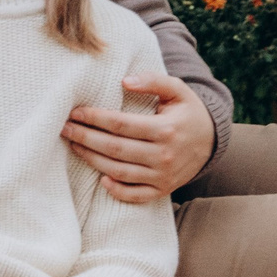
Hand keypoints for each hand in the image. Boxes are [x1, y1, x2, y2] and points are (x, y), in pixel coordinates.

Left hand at [64, 72, 214, 203]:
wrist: (212, 141)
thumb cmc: (187, 111)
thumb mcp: (177, 90)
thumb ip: (153, 81)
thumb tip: (125, 81)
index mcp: (165, 130)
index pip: (121, 125)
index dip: (95, 118)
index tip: (75, 112)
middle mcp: (163, 156)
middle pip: (115, 149)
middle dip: (85, 138)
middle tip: (64, 128)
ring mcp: (163, 176)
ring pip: (120, 172)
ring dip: (92, 160)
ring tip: (74, 146)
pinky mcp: (163, 189)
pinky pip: (136, 195)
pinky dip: (117, 191)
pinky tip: (101, 178)